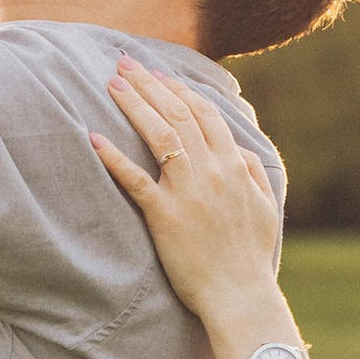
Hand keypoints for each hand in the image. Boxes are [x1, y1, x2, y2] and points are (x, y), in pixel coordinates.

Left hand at [91, 61, 282, 340]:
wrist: (240, 295)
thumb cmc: (250, 256)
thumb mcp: (264, 207)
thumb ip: (254, 172)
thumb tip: (241, 150)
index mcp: (235, 166)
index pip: (205, 114)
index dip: (180, 90)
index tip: (160, 74)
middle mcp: (212, 171)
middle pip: (178, 114)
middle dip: (150, 84)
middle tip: (125, 63)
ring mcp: (188, 192)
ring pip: (159, 135)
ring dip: (134, 105)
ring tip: (112, 84)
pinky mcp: (164, 216)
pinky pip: (135, 180)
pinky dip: (114, 157)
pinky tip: (94, 138)